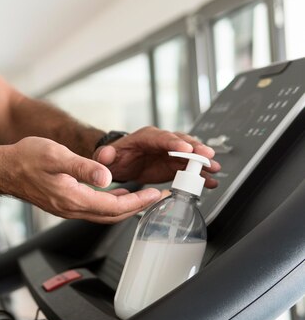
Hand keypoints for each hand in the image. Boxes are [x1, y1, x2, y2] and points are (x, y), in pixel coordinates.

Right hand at [6, 137, 161, 222]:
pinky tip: (114, 194)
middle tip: (156, 198)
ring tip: (141, 197)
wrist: (4, 169)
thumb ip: (83, 168)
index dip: (138, 202)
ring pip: (103, 214)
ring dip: (124, 207)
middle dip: (137, 208)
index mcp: (73, 198)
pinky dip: (109, 204)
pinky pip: (92, 209)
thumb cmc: (26, 159)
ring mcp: (67, 209)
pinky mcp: (62, 204)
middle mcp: (71, 209)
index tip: (155, 194)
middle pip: (112, 215)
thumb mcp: (57, 156)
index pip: (114, 207)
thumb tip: (107, 177)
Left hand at [93, 127, 220, 186]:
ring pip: (190, 156)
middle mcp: (162, 142)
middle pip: (182, 142)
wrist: (118, 163)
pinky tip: (210, 182)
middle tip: (208, 156)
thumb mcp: (106, 155)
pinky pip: (189, 169)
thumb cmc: (114, 156)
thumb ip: (105, 154)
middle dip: (196, 149)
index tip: (186, 147)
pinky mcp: (173, 166)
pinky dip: (200, 176)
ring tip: (215, 170)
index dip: (174, 142)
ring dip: (203, 163)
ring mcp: (170, 154)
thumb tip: (104, 154)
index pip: (162, 137)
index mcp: (146, 137)